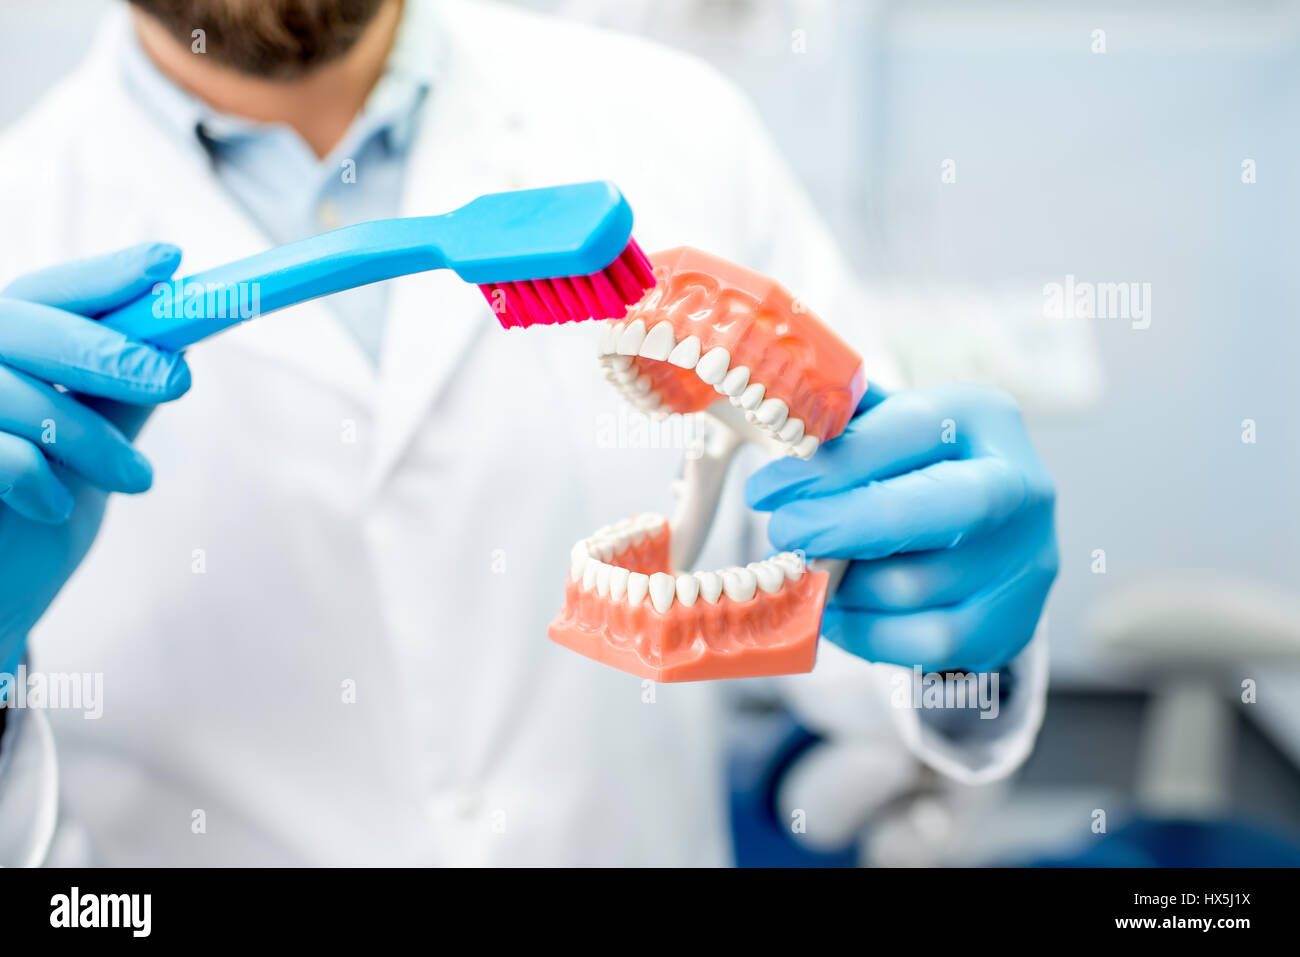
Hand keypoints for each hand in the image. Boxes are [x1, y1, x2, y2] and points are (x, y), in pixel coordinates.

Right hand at [0, 244, 189, 691]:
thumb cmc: (36, 523)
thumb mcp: (91, 453)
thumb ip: (118, 397)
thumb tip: (178, 339)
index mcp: (3, 350)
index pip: (47, 292)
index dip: (105, 276)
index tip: (170, 263)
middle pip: (23, 322)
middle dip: (107, 351)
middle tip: (180, 381)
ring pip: (14, 389)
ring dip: (88, 435)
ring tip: (136, 480)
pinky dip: (32, 474)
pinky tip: (54, 505)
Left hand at [746, 385, 1057, 672]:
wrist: (990, 544)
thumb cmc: (918, 472)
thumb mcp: (888, 428)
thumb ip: (842, 423)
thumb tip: (784, 419)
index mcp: (982, 417)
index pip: (906, 431)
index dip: (831, 464)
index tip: (768, 489)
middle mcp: (1019, 485)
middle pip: (923, 510)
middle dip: (838, 525)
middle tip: (783, 533)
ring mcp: (1022, 561)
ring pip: (909, 586)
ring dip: (841, 583)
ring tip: (810, 569)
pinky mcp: (1008, 624)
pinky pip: (920, 643)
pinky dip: (863, 631)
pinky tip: (836, 610)